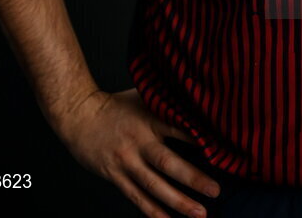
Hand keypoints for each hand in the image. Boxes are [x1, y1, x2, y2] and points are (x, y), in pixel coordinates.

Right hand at [56, 86, 220, 217]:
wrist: (79, 115)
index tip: (222, 152)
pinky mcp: (116, 176)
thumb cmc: (115, 104)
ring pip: (154, 185)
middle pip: (169, 163)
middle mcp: (139, 141)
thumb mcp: (143, 95)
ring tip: (199, 213)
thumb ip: (166, 100)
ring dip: (178, 201)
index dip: (201, 140)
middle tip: (215, 191)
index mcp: (149, 118)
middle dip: (193, 178)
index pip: (179, 129)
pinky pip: (136, 197)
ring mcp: (127, 161)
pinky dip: (152, 211)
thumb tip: (195, 97)